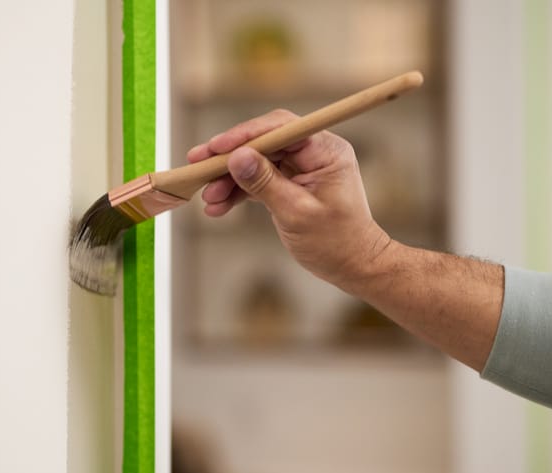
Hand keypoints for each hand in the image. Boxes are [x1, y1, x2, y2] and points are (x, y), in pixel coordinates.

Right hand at [188, 109, 390, 290]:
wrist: (353, 266)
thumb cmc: (335, 242)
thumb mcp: (296, 213)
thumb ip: (265, 183)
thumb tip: (236, 157)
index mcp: (325, 151)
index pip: (281, 128)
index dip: (246, 134)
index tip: (216, 147)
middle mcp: (314, 153)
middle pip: (264, 143)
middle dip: (230, 157)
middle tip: (198, 165)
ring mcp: (301, 168)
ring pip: (257, 162)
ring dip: (229, 179)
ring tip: (207, 198)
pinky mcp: (290, 183)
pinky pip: (259, 180)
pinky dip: (239, 192)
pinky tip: (218, 207)